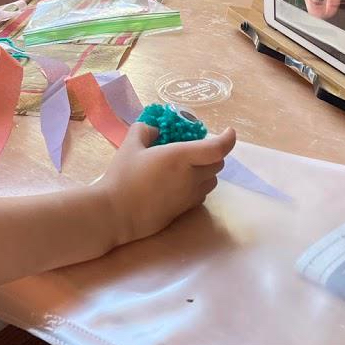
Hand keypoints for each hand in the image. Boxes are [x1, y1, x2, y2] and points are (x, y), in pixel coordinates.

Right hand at [96, 124, 236, 245]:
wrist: (116, 214)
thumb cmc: (122, 177)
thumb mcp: (129, 145)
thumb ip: (144, 131)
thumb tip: (156, 130)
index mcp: (180, 157)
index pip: (217, 149)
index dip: (228, 139)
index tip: (228, 131)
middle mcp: (191, 177)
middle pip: (218, 164)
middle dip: (213, 154)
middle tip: (197, 147)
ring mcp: (189, 196)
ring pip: (212, 181)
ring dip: (207, 170)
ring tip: (189, 166)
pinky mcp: (185, 211)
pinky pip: (201, 194)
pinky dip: (199, 186)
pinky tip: (181, 184)